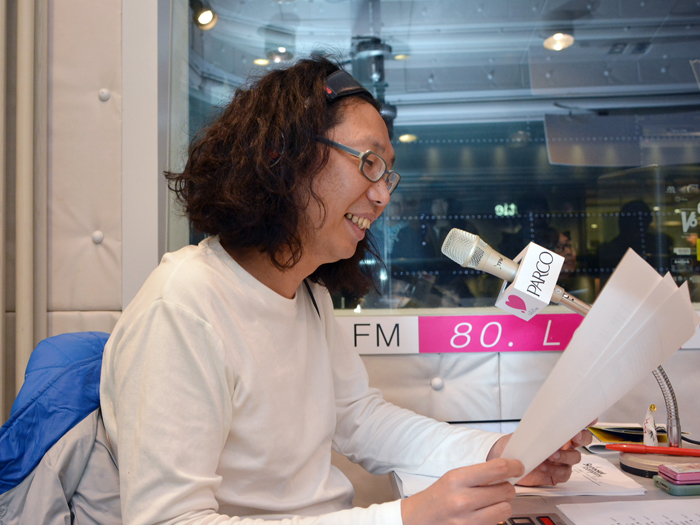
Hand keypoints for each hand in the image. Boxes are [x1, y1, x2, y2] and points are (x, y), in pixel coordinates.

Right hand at [401, 458, 523, 524]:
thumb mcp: (452, 478)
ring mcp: (467, 520)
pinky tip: (483, 514)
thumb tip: (505, 470)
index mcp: (457, 479)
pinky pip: (496, 523)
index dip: (513, 467)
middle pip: (506, 490)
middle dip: (507, 487)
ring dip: (502, 504)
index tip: (518, 467)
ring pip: (505, 509)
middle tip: (500, 486)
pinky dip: (494, 518)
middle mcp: (462, 500)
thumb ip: (477, 475)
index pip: (496, 469)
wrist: (418, 520)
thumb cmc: (436, 498)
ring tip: (491, 502)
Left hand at [487, 421, 595, 486]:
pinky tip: (544, 467)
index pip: (576, 423)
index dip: (586, 420)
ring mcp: (561, 460)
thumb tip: (549, 418)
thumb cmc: (516, 442)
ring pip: (575, 458)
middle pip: (583, 440)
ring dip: (564, 456)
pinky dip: (555, 471)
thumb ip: (541, 425)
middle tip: (574, 436)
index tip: (590, 418)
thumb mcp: (527, 430)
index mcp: (558, 431)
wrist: (504, 459)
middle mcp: (563, 445)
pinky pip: (564, 474)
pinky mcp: (556, 475)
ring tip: (551, 455)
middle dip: (582, 438)